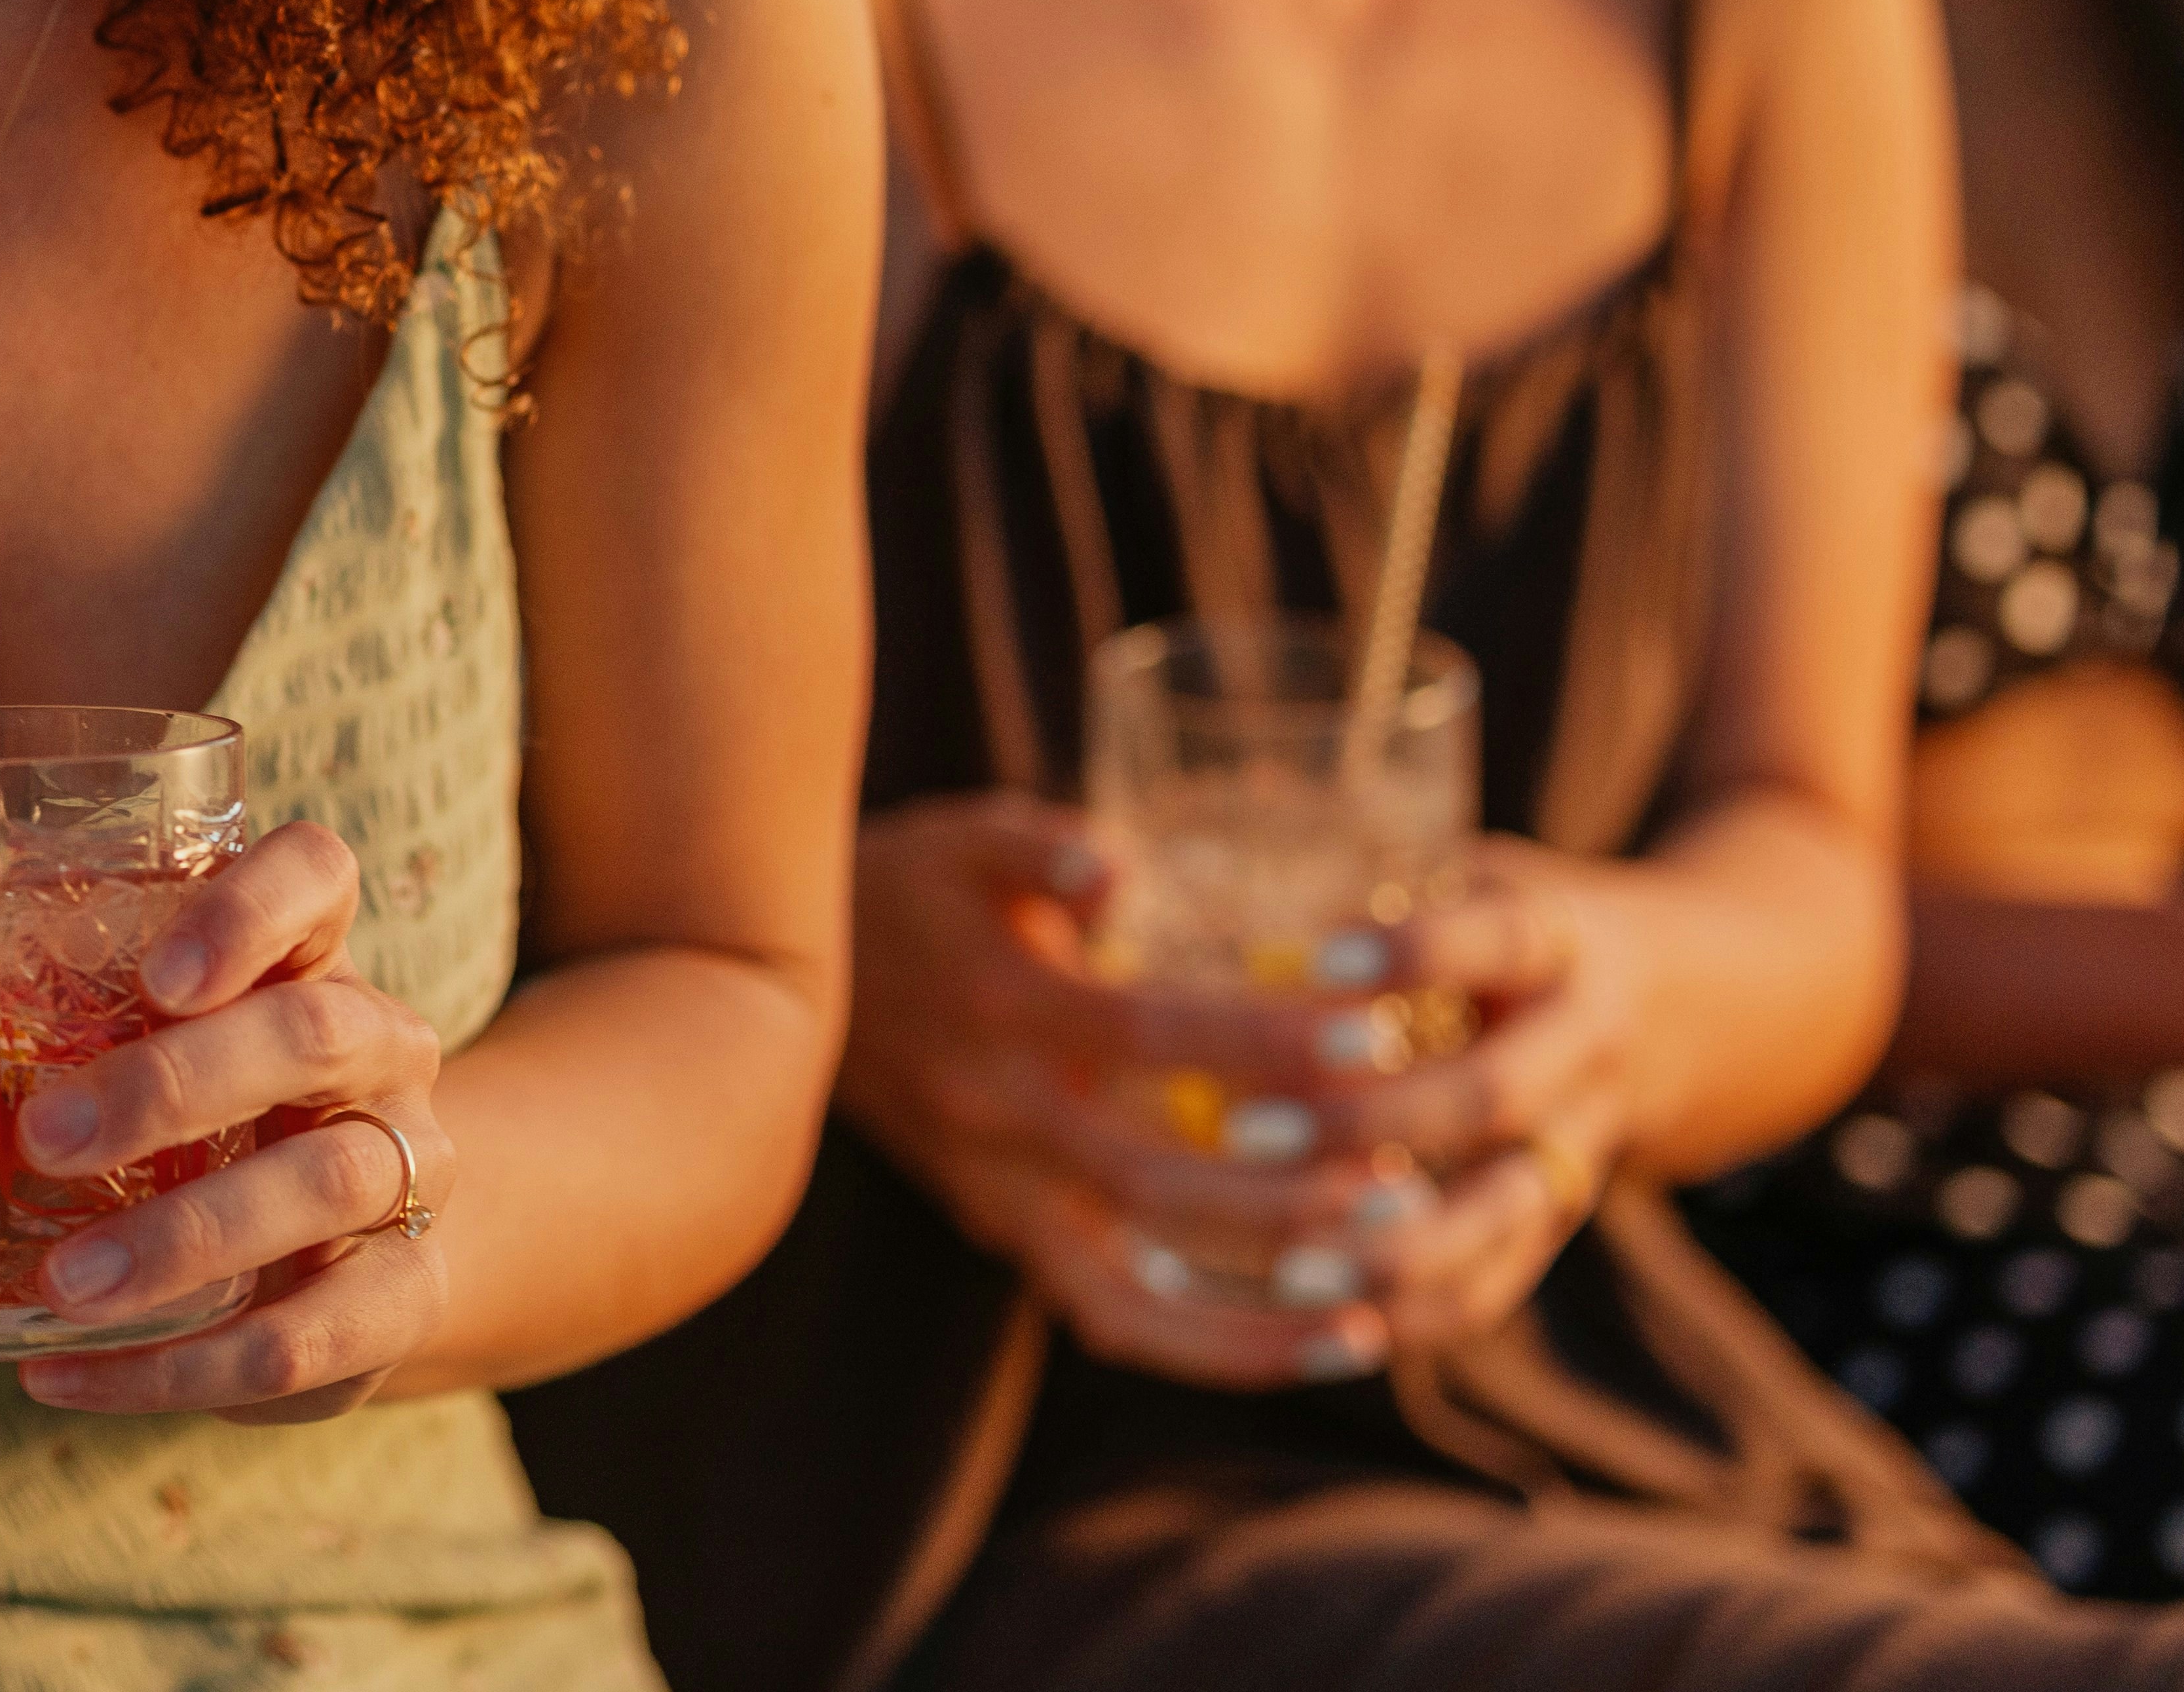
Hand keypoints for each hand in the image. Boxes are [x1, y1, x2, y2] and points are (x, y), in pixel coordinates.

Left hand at [0, 822, 452, 1424]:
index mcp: (313, 957)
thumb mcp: (144, 1055)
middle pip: (317, 1031)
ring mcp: (412, 1171)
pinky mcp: (404, 1298)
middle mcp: (383, 1048)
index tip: (155, 975)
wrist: (348, 1251)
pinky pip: (308, 1336)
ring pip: (330, 1181)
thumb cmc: (203, 1124)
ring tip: (62, 1285)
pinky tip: (63, 1375)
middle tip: (45, 1137)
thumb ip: (49, 1031)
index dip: (249, 910)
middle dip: (177, 1083)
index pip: (318, 877)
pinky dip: (180, 1367)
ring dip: (184, 1237)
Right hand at [834, 794, 1413, 1387]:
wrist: (778, 977)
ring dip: (1249, 1320)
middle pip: (1154, 1186)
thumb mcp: (964, 837)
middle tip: (1406, 1194)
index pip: (1149, 1037)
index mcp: (1001, 1011)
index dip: (1261, 1042)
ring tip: (1369, 1316)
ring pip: (1124, 1296)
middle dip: (1286, 1201)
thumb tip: (1117, 865)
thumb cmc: (905, 890)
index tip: (1373, 1036)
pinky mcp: (998, 1230)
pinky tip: (1302, 1342)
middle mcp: (996, 1120)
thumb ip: (1042, 842)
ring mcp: (994, 1193)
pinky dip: (1200, 1346)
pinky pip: (1103, 1312)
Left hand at [1262, 842, 1642, 1364]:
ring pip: (1500, 1212)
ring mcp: (1582, 1143)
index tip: (1311, 953)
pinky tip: (1320, 1323)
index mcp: (1558, 940)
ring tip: (1284, 1266)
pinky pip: (1496, 1284)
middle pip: (1491, 1096)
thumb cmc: (1504, 923)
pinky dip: (1412, 1312)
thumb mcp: (1464, 874)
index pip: (1497, 938)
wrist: (1686, 1001)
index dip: (1415, 950)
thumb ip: (1358, 881)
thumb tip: (1158, 876)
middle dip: (1369, 1119)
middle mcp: (1585, 1045)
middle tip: (1247, 1130)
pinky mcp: (1559, 1217)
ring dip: (1391, 1244)